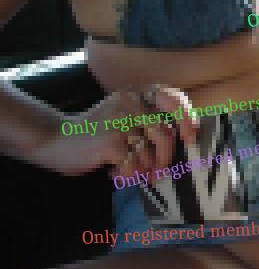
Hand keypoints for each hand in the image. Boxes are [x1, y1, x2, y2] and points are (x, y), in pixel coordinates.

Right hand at [37, 86, 199, 177]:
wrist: (57, 139)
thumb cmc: (97, 132)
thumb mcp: (124, 114)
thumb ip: (150, 119)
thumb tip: (184, 138)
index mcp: (136, 93)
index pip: (173, 97)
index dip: (187, 117)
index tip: (191, 136)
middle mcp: (130, 102)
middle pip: (165, 134)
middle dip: (166, 158)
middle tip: (160, 171)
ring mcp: (119, 121)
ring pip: (150, 153)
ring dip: (147, 169)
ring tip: (137, 173)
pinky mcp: (110, 142)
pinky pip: (134, 165)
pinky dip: (131, 174)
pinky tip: (118, 174)